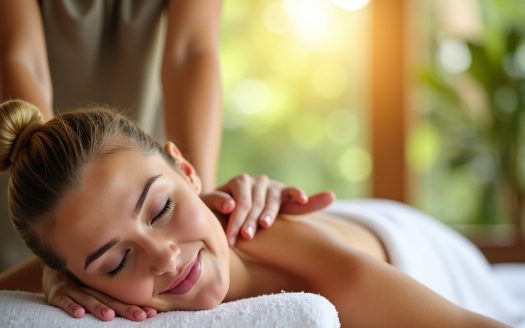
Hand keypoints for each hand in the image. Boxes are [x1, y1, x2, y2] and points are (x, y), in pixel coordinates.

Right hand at [42, 266, 156, 320]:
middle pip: (109, 299)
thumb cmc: (77, 278)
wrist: (51, 263)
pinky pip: (63, 300)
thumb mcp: (95, 282)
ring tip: (109, 316)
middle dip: (125, 308)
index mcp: (102, 286)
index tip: (151, 313)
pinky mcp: (56, 292)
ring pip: (88, 298)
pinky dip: (71, 306)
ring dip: (99, 307)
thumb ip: (113, 289)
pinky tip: (79, 314)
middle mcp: (90, 286)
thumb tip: (143, 300)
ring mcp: (73, 288)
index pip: (121, 297)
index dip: (135, 305)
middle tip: (140, 316)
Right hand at [200, 174, 334, 245]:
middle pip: (261, 203)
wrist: (227, 214)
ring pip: (242, 201)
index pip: (287, 193)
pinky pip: (222, 195)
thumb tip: (332, 195)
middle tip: (254, 234)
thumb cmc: (261, 215)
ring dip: (241, 217)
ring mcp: (239, 184)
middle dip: (257, 219)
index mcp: (276, 190)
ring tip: (242, 234)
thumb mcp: (283, 211)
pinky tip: (228, 207)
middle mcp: (259, 183)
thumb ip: (306, 205)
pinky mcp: (220, 189)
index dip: (294, 195)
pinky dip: (224, 201)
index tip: (301, 200)